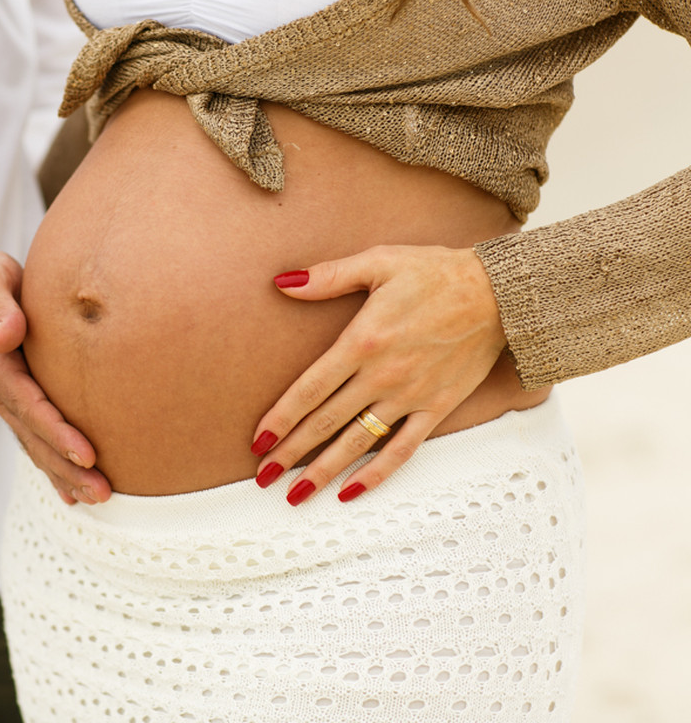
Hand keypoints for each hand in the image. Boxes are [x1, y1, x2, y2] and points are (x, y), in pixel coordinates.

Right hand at [0, 251, 109, 504]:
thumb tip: (6, 334)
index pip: (31, 406)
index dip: (57, 433)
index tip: (87, 454)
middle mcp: (1, 393)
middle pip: (36, 438)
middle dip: (67, 468)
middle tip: (102, 493)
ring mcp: (9, 403)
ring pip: (37, 447)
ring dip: (65, 475)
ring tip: (98, 500)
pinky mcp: (19, 404)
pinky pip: (37, 441)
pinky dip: (54, 469)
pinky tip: (73, 493)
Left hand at [251, 245, 505, 504]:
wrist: (499, 292)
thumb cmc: (435, 273)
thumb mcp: (378, 262)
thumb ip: (327, 276)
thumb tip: (282, 283)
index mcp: (362, 342)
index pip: (309, 390)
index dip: (280, 418)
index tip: (258, 441)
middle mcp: (382, 376)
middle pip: (325, 423)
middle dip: (291, 453)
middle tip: (264, 476)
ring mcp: (410, 396)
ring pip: (358, 443)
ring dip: (324, 471)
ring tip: (296, 494)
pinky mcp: (437, 408)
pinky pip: (402, 449)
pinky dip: (376, 473)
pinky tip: (351, 491)